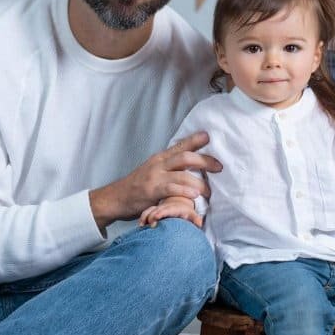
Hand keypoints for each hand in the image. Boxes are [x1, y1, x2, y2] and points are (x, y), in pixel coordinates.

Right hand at [89, 132, 221, 227]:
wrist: (115, 199)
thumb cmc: (137, 188)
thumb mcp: (152, 172)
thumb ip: (169, 169)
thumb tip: (190, 169)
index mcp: (160, 159)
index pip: (180, 146)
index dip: (195, 140)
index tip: (208, 136)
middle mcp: (158, 164)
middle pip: (186, 157)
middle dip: (205, 161)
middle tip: (219, 166)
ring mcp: (155, 177)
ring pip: (182, 174)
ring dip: (199, 182)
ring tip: (210, 190)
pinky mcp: (151, 191)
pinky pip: (171, 189)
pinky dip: (184, 191)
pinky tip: (194, 195)